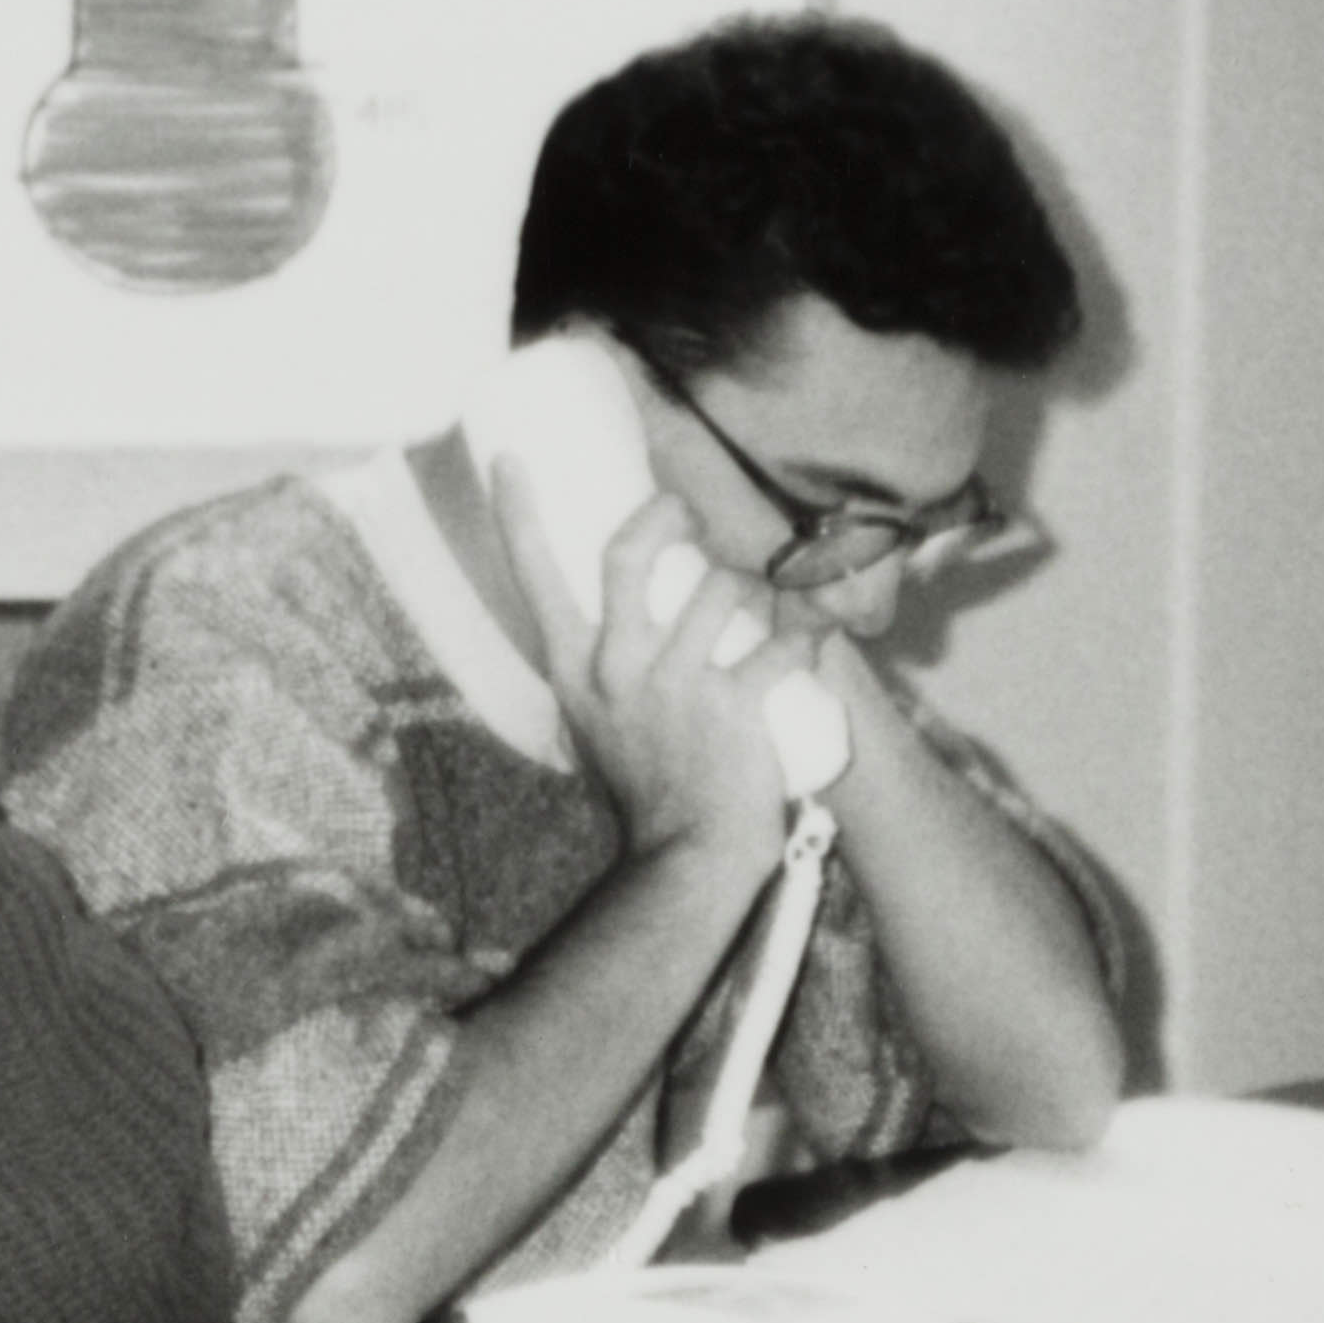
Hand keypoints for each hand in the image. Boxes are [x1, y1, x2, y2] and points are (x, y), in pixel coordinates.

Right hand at [553, 495, 791, 873]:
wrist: (686, 861)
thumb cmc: (644, 797)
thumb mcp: (592, 730)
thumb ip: (596, 677)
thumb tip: (601, 632)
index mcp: (575, 672)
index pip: (536, 578)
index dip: (520, 514)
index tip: (510, 460)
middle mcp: (618, 669)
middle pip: (630, 555)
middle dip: (664, 516)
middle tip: (687, 514)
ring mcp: (676, 686)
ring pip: (720, 588)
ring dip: (751, 589)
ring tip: (766, 605)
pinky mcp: (735, 706)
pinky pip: (783, 642)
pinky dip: (807, 635)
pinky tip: (814, 638)